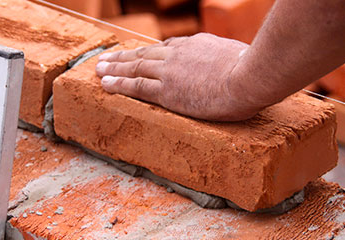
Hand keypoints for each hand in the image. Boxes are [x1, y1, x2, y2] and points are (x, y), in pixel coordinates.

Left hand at [96, 33, 260, 120]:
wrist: (249, 77)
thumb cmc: (253, 68)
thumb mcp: (239, 55)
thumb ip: (227, 59)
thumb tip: (234, 63)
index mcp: (195, 45)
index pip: (167, 47)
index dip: (150, 51)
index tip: (140, 53)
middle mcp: (178, 55)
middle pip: (145, 53)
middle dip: (124, 56)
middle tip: (107, 58)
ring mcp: (170, 72)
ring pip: (135, 67)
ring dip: (115, 68)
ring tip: (99, 69)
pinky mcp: (167, 91)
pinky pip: (136, 86)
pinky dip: (119, 83)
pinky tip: (105, 84)